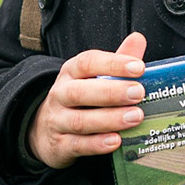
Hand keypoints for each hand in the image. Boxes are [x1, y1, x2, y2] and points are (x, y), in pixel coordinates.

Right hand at [28, 32, 147, 169]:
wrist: (45, 130)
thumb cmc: (81, 99)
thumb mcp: (93, 77)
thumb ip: (116, 62)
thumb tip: (138, 38)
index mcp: (70, 73)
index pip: (87, 63)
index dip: (113, 63)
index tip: (138, 67)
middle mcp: (60, 95)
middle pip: (79, 92)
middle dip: (111, 92)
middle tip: (138, 93)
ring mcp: (57, 121)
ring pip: (79, 120)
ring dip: (109, 119)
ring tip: (135, 117)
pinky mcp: (59, 146)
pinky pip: (77, 145)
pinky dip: (97, 144)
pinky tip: (116, 141)